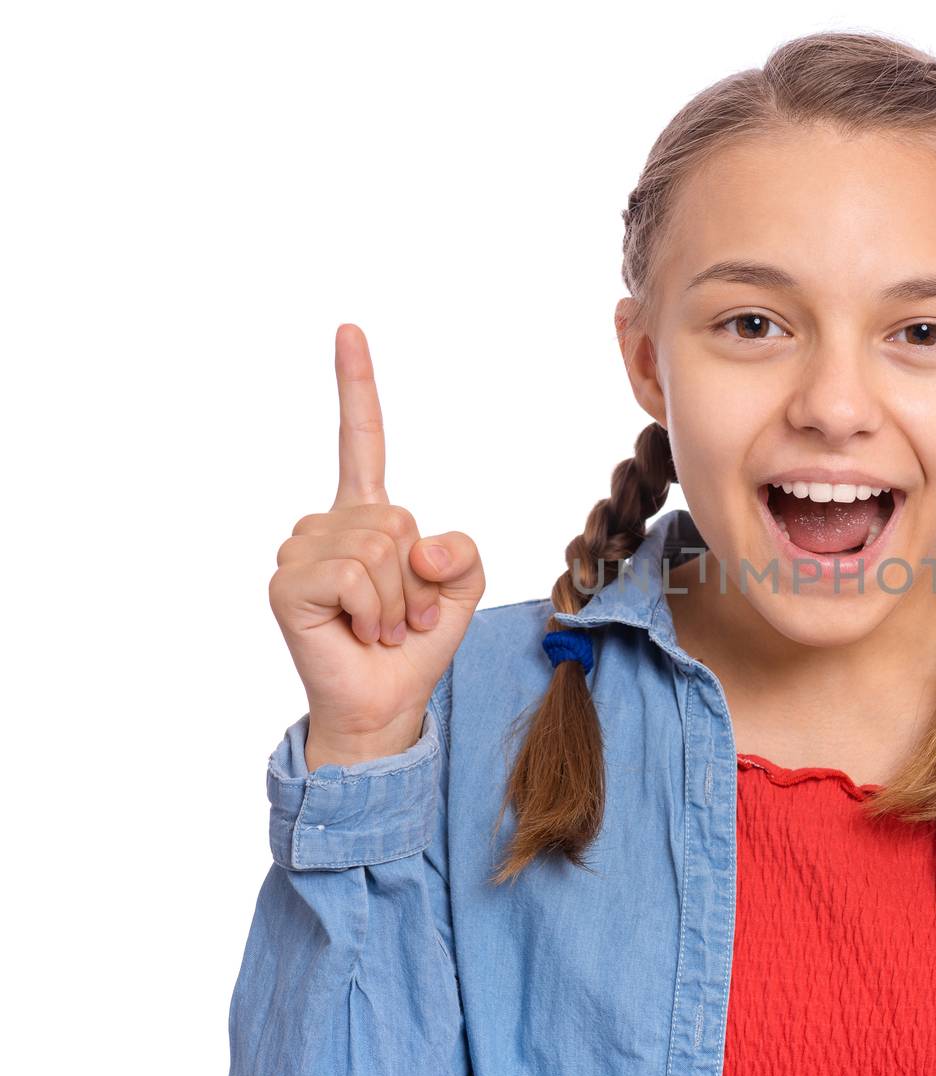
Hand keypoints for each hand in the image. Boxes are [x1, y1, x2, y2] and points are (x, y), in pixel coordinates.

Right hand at [267, 324, 485, 766]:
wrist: (387, 701)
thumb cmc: (419, 643)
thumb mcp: (464, 587)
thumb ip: (463, 550)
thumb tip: (416, 543)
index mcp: (368, 514)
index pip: (362, 440)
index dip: (356, 386)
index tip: (349, 331)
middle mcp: (327, 524)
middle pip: (398, 517)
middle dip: (420, 579)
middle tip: (404, 617)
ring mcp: (302, 551)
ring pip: (381, 549)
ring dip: (401, 602)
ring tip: (383, 629)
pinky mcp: (288, 584)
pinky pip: (357, 577)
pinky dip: (377, 613)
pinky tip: (362, 634)